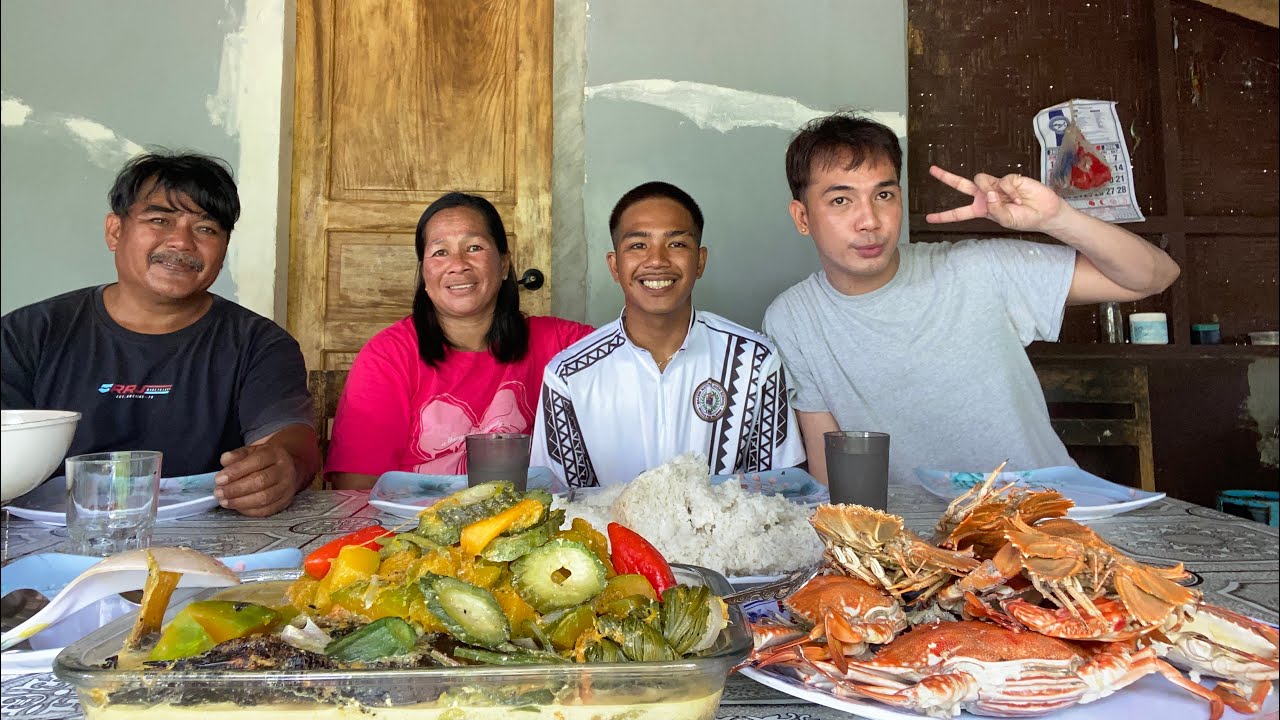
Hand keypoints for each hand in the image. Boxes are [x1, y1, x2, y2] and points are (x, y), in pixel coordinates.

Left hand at [215, 443, 299, 516]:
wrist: (285, 467)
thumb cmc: (263, 460)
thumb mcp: (251, 451)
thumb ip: (237, 455)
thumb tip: (225, 460)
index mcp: (275, 454)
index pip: (256, 461)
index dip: (236, 471)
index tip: (219, 479)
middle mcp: (285, 470)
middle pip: (261, 481)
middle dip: (236, 489)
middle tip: (219, 493)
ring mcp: (287, 487)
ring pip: (264, 498)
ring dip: (240, 502)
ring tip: (224, 501)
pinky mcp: (285, 502)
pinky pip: (266, 510)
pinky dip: (249, 510)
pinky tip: (237, 507)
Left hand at [924, 165, 1068, 232]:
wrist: (1044, 211)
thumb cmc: (1025, 218)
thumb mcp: (1006, 220)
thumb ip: (994, 208)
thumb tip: (989, 192)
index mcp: (981, 210)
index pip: (958, 213)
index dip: (944, 216)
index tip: (928, 218)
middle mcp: (984, 196)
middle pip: (961, 185)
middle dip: (946, 177)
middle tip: (932, 170)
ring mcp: (995, 185)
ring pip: (981, 181)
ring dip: (994, 191)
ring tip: (1012, 200)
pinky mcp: (1007, 177)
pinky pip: (1001, 181)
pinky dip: (1010, 190)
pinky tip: (1019, 195)